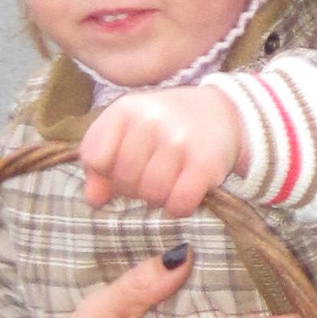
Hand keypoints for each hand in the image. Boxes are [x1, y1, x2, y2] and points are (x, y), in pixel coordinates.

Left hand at [76, 84, 244, 217]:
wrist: (222, 112)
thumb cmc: (164, 126)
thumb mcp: (127, 132)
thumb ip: (100, 164)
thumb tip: (94, 199)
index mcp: (125, 109)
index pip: (96, 158)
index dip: (107, 172)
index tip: (122, 166)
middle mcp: (151, 120)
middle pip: (125, 181)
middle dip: (135, 188)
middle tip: (151, 175)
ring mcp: (179, 140)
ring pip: (152, 195)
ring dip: (159, 198)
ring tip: (169, 181)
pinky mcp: (206, 162)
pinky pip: (180, 204)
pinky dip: (180, 207)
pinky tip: (185, 192)